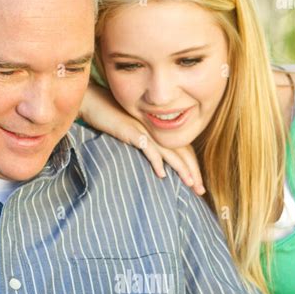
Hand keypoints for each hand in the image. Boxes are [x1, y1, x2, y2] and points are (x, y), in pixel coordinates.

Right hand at [79, 83, 205, 195]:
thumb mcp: (134, 137)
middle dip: (193, 172)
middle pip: (181, 153)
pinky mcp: (132, 131)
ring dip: (181, 168)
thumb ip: (147, 149)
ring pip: (169, 152)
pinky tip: (162, 174)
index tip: (198, 185)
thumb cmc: (112, 121)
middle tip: (200, 190)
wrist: (94, 103)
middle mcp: (156, 131)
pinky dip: (156, 161)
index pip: (182, 151)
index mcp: (159, 132)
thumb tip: (158, 168)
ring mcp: (145, 131)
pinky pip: (148, 148)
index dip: (192, 168)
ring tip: (190, 183)